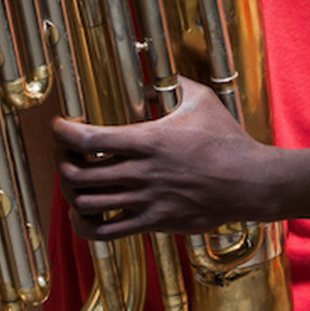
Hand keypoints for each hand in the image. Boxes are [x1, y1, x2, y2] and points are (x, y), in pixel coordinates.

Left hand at [52, 79, 271, 238]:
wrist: (251, 183)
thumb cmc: (227, 140)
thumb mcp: (200, 99)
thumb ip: (170, 83)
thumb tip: (146, 78)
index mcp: (148, 141)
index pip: (88, 140)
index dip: (63, 133)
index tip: (59, 126)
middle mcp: (141, 173)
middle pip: (78, 175)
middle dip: (62, 162)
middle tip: (64, 153)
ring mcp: (146, 201)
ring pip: (87, 204)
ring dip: (71, 192)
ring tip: (73, 181)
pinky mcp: (153, 223)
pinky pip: (107, 233)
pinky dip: (85, 226)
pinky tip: (82, 215)